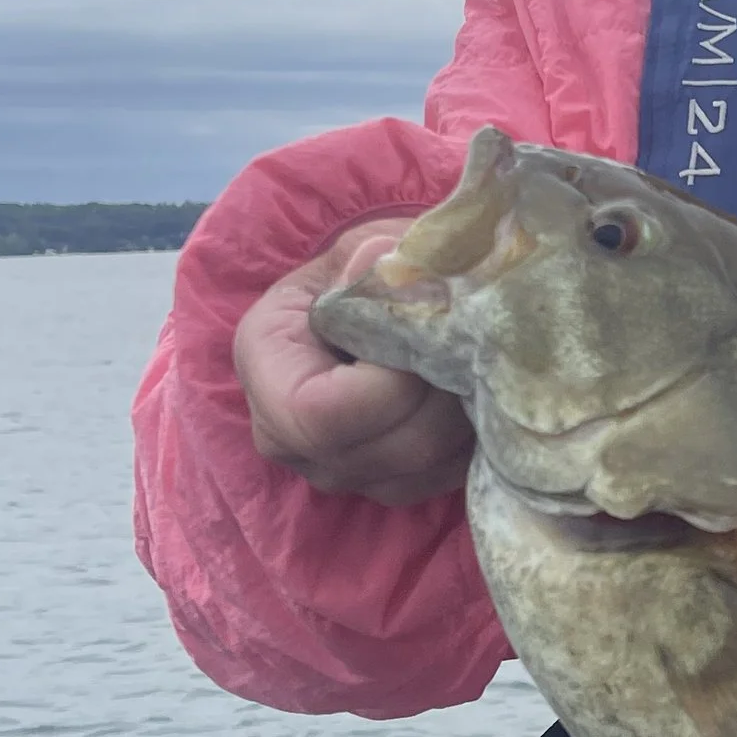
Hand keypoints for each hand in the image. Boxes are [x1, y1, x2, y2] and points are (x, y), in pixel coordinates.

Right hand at [233, 220, 474, 506]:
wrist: (362, 300)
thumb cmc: (358, 272)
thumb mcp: (359, 251)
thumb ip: (374, 264)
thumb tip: (392, 268)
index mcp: (265, 365)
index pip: (325, 414)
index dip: (391, 385)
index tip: (426, 338)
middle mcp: (286, 437)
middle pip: (389, 447)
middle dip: (442, 394)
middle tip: (468, 344)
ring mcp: (335, 471)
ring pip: (423, 467)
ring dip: (463, 415)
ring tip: (470, 362)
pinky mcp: (383, 486)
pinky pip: (442, 478)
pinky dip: (468, 438)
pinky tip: (471, 392)